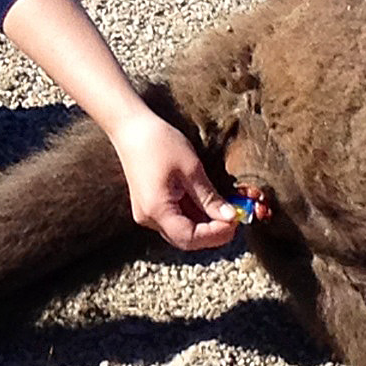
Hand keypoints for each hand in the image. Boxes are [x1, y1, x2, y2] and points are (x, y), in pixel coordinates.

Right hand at [111, 112, 238, 253]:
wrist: (130, 127)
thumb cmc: (159, 142)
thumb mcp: (191, 168)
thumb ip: (209, 198)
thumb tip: (230, 217)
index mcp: (156, 209)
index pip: (190, 238)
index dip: (216, 235)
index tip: (236, 221)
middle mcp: (148, 217)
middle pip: (185, 238)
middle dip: (212, 232)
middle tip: (234, 217)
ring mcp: (146, 213)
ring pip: (181, 230)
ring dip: (205, 224)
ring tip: (224, 208)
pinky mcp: (149, 205)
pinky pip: (174, 219)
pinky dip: (193, 215)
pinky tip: (207, 202)